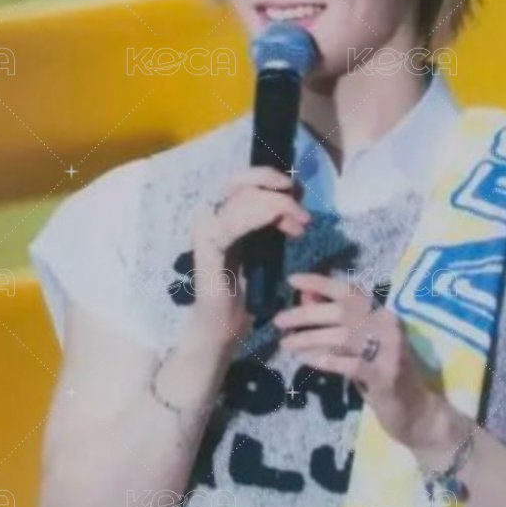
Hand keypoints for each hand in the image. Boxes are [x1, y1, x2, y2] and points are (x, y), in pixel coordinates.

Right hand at [189, 167, 310, 350]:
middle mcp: (209, 217)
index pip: (243, 181)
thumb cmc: (244, 291)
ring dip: (277, 205)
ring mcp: (205, 231)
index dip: (272, 180)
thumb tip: (294, 199)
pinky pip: (233, 224)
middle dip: (275, 186)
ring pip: (242, 198)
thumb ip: (271, 223)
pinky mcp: (207, 248)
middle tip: (300, 204)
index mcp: (220, 215)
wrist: (224, 326)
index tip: (298, 196)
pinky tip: (285, 229)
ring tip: (300, 223)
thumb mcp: (264, 248)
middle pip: (241, 181)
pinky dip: (261, 218)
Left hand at [274, 272, 448, 448]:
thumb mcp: (359, 343)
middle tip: (279, 321)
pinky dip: (325, 360)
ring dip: (309, 339)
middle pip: (342, 311)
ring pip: (342, 336)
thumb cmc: (382, 372)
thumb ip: (336, 320)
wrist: (417, 412)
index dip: (320, 283)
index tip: (293, 280)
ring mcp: (390, 350)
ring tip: (286, 344)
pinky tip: (306, 361)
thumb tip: (305, 297)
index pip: (349, 290)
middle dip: (306, 315)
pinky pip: (349, 364)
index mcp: (381, 312)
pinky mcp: (386, 375)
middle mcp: (388, 324)